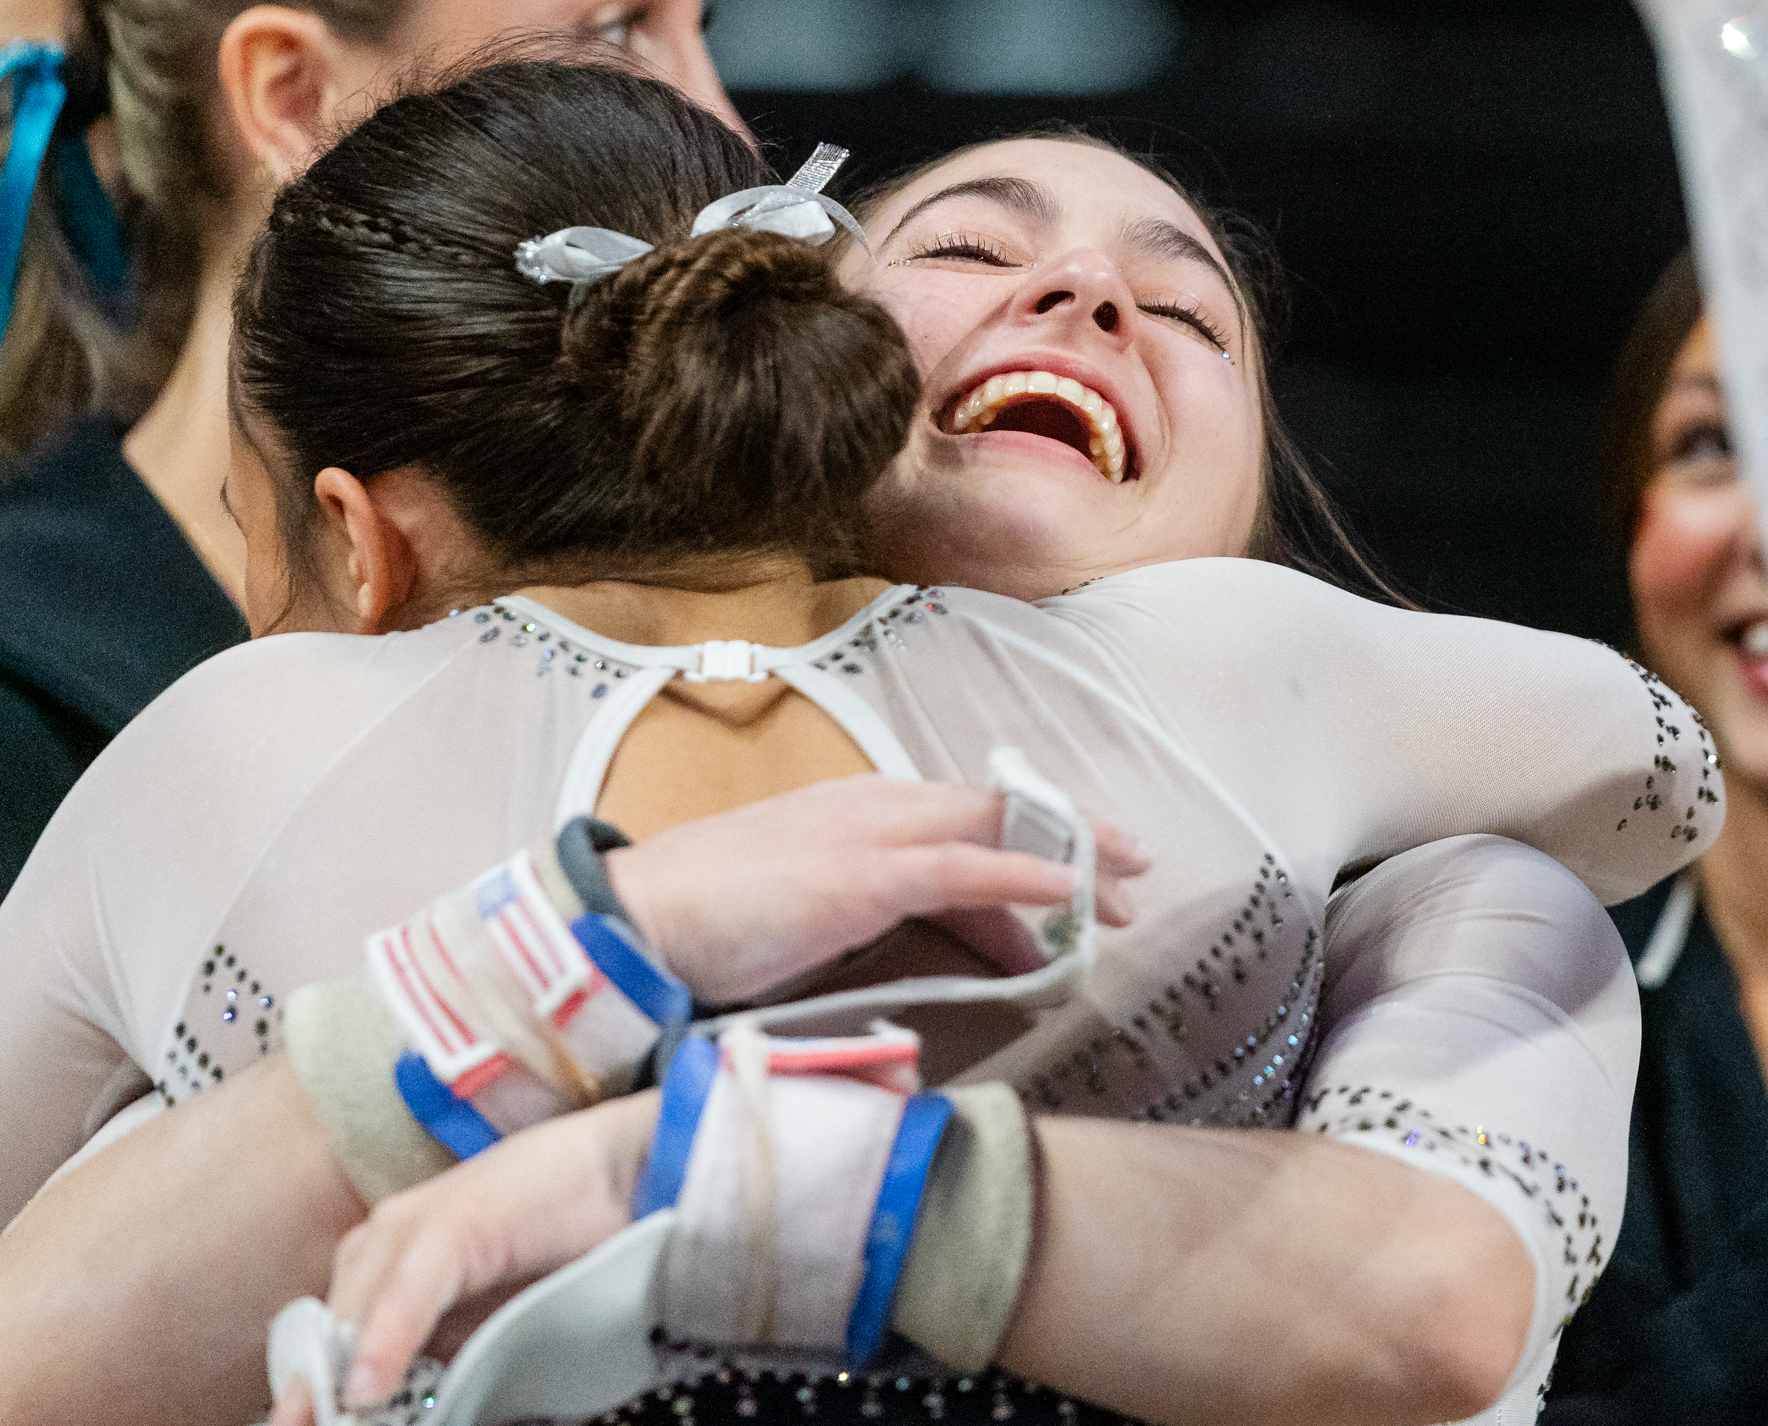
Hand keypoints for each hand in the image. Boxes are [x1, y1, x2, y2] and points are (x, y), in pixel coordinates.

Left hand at [269, 1094, 656, 1423]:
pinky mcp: (452, 1222)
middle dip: (317, 1397)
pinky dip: (386, 1341)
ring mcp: (413, 1228)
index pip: (325, 1349)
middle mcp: (383, 1244)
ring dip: (337, 1384)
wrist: (628, 1171)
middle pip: (327, 1339)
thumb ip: (444, 1361)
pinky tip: (369, 1389)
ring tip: (328, 1425)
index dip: (314, 1398)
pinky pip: (406, 1291)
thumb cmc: (565, 1248)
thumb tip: (400, 1407)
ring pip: (354, 1318)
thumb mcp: (488, 1323)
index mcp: (383, 1267)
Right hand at [605, 775, 1147, 1006]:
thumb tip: (943, 961)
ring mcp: (869, 833)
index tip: (1085, 868)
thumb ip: (880, 926)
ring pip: (994, 830)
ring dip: (1068, 858)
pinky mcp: (862, 874)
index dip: (1034, 837)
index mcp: (861, 813)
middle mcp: (874, 807)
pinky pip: (965, 866)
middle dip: (1072, 838)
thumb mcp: (814, 919)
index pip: (968, 818)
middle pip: (998, 811)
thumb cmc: (710, 928)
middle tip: (1132, 873)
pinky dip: (1025, 872)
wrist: (635, 923)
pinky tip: (1071, 891)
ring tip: (1122, 890)